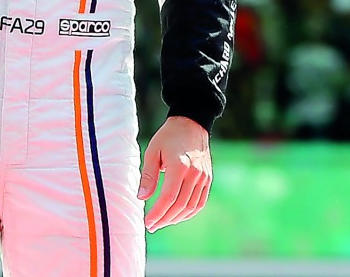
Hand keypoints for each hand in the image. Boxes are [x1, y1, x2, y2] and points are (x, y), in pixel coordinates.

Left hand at [137, 116, 211, 232]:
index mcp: (179, 165)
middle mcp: (194, 174)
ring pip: (190, 207)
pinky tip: (177, 216)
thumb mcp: (153, 151)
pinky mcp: (208, 179)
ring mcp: (204, 177)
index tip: (147, 222)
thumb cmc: (168, 136)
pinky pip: (199, 202)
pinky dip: (188, 213)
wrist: (191, 123)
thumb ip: (148, 175)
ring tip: (162, 222)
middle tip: (152, 226)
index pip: (169, 198)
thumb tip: (141, 197)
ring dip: (176, 218)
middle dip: (165, 219)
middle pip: (180, 205)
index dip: (157, 213)